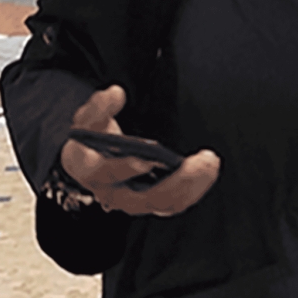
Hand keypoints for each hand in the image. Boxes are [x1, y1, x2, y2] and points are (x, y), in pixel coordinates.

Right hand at [60, 84, 220, 216]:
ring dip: (193, 186)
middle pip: (147, 198)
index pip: (108, 174)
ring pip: (166, 204)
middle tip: (202, 161)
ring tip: (210, 162)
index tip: (144, 160)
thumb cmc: (91, 142)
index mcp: (92, 172)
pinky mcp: (151, 201)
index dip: (124, 169)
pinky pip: (175, 203)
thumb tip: (116, 93)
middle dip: (177, 182)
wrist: (91, 163)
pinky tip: (207, 169)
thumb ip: (98, 107)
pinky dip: (194, 188)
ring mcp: (134, 201)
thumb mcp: (87, 120)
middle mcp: (114, 193)